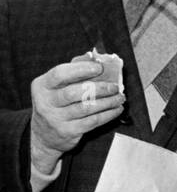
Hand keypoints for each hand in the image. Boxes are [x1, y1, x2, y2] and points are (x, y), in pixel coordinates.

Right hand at [29, 58, 125, 174]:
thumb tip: (92, 56)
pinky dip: (108, 114)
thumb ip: (73, 68)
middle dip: (99, 88)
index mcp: (42, 86)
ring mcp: (55, 119)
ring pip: (86, 108)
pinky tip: (117, 109)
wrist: (44, 135)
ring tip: (120, 97)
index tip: (99, 67)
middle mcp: (45, 103)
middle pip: (73, 93)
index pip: (59, 74)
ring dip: (108, 102)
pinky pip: (92, 121)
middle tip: (115, 86)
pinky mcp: (67, 132)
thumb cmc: (56, 102)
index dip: (80, 69)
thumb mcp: (57, 85)